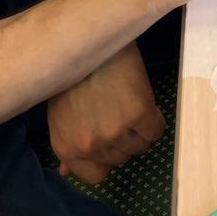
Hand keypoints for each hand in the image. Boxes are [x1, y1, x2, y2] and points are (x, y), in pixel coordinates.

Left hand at [48, 42, 163, 183]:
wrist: (88, 39)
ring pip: (140, 146)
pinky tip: (147, 104)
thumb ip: (67, 144)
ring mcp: (115, 131)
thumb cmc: (73, 76)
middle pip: (121, 158)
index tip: (111, 142)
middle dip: (124, 140)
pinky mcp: (139, 113)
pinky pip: (156, 131)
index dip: (106, 159)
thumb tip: (66, 171)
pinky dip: (155, 120)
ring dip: (141, 131)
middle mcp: (90, 145)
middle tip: (122, 117)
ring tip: (134, 108)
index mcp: (67, 147)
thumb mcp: (61, 116)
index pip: (95, 176)